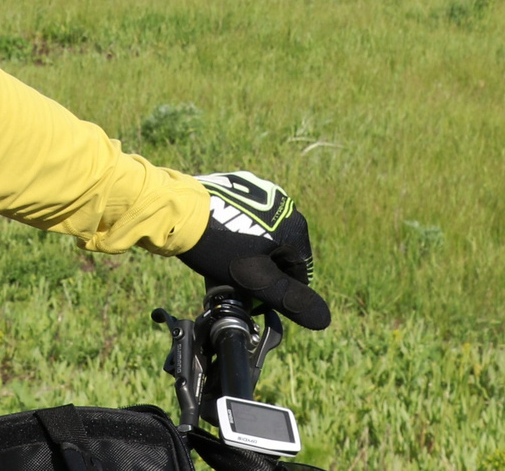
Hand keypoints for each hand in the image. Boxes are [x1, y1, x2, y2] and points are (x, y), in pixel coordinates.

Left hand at [180, 171, 329, 329]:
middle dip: (264, 271)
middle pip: (282, 252)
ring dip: (252, 253)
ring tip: (226, 264)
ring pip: (264, 235)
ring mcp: (261, 191)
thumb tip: (325, 319)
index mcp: (294, 226)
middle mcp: (284, 204)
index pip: (299, 272)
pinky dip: (240, 233)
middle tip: (238, 283)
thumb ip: (291, 301)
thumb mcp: (258, 281)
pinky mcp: (240, 186)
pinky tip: (221, 242)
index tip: (256, 300)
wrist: (180, 212)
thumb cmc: (219, 248)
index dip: (279, 293)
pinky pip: (247, 218)